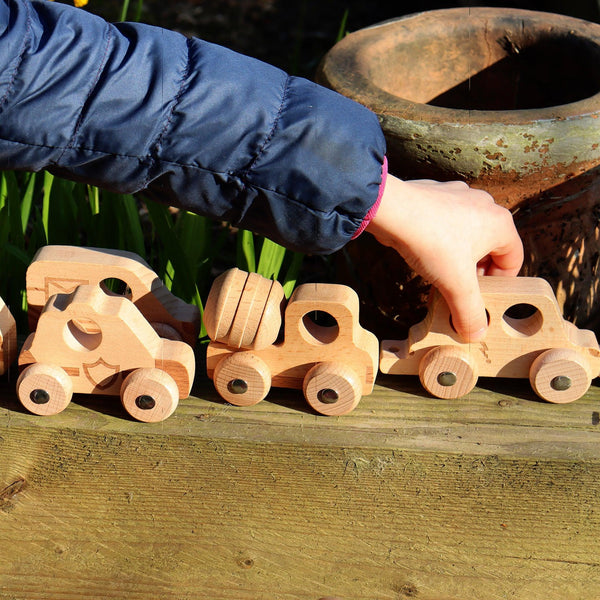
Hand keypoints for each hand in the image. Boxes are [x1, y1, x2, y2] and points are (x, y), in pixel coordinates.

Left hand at [366, 174, 523, 341]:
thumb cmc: (431, 242)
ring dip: (457, 257)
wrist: (392, 210)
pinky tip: (424, 252)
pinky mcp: (437, 195)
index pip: (513, 260)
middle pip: (490, 248)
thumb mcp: (455, 285)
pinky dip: (440, 240)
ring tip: (439, 274)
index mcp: (500, 224)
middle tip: (458, 289)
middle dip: (475, 272)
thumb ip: (470, 312)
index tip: (479, 298)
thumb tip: (476, 333)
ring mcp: (460, 196)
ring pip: (467, 235)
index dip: (498, 285)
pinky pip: (446, 223)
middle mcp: (485, 205)